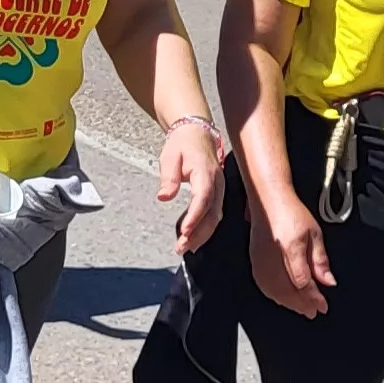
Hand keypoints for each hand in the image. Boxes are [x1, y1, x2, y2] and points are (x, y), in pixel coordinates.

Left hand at [156, 121, 225, 253]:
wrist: (197, 134)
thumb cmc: (182, 144)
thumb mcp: (169, 157)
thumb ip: (168, 178)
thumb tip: (163, 197)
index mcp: (205, 172)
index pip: (203, 197)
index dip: (195, 216)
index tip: (184, 231)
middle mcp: (217, 183)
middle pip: (212, 213)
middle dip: (198, 233)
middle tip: (182, 247)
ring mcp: (220, 189)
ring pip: (216, 216)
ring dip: (202, 234)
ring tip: (186, 248)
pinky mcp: (218, 194)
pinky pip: (214, 214)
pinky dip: (205, 228)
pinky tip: (193, 238)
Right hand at [251, 197, 333, 317]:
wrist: (268, 200)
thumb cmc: (291, 212)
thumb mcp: (315, 234)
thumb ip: (320, 260)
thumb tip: (328, 281)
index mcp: (292, 249)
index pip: (303, 282)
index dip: (314, 298)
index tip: (322, 305)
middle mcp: (274, 256)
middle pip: (287, 290)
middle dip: (302, 305)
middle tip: (313, 311)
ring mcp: (261, 259)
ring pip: (273, 290)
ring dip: (288, 303)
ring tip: (300, 308)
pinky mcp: (254, 259)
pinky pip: (263, 284)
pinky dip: (274, 295)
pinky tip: (281, 298)